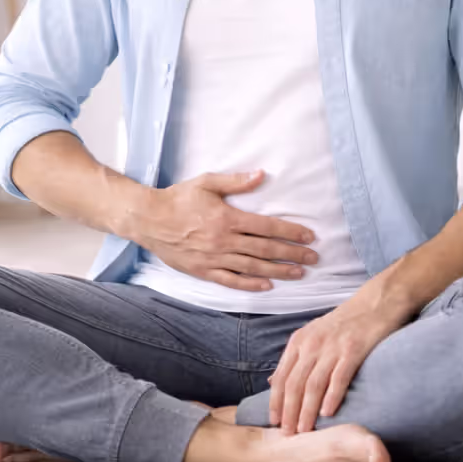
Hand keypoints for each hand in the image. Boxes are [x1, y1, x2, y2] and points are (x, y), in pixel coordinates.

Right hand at [125, 169, 318, 291]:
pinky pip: (231, 281)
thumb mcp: (207, 182)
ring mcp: (214, 258)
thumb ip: (236, 181)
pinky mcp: (204, 271)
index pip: (267, 227)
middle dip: (293, 253)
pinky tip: (267, 286)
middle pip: (265, 249)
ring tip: (299, 273)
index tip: (309, 235)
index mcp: (228, 218)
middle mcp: (224, 241)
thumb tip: (261, 175)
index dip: (290, 231)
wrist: (148, 219)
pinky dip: (250, 285)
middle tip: (314, 257)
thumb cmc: (178, 198)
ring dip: (279, 271)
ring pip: (253, 268)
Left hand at [268, 299, 404, 434]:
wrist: (375, 302)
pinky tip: (328, 413)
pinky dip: (332, 396)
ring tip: (305, 430)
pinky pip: (339, 377)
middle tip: (288, 434)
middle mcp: (312, 344)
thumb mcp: (312, 335)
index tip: (274, 422)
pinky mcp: (354, 349)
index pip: (281, 377)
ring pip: (313, 384)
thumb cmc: (344, 323)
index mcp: (299, 341)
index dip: (276, 402)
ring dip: (307, 410)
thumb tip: (272, 382)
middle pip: (294, 383)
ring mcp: (332, 346)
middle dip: (289, 411)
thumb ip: (294, 359)